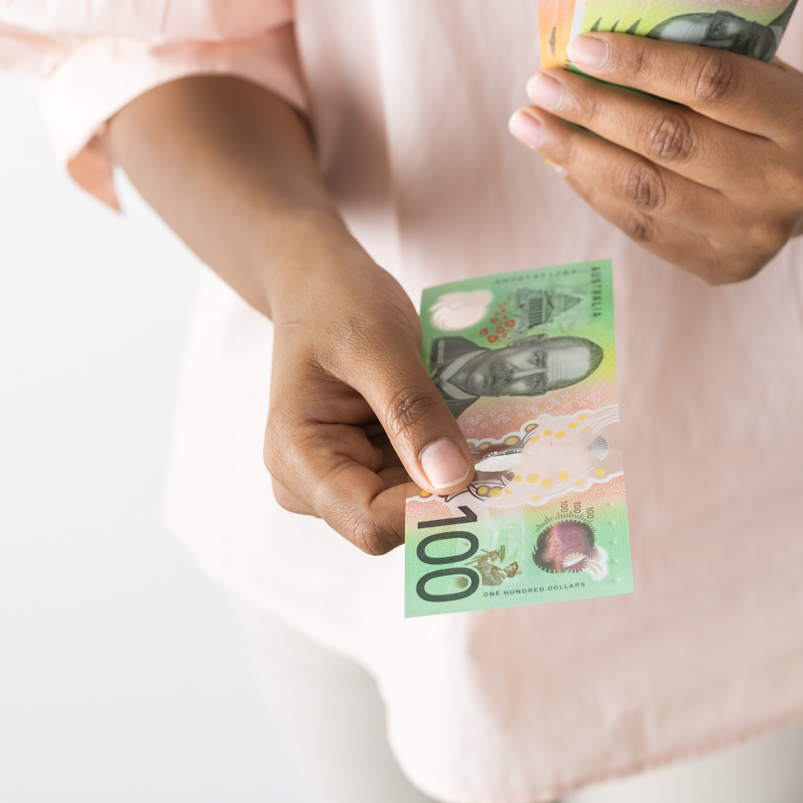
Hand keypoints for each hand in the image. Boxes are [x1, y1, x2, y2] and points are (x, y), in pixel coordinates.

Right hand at [264, 235, 473, 553]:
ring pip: (411, 502)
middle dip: (447, 489)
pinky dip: (445, 454)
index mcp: (297, 460)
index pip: (370, 522)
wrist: (316, 280)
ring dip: (452, 470)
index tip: (489, 475)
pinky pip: (415, 478)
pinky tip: (467, 422)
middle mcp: (311, 484)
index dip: (430, 510)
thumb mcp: (378, 345)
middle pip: (393, 520)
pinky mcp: (365, 465)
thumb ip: (412, 412)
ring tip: (486, 423)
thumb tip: (454, 481)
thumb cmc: (335, 302)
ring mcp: (339, 477)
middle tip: (504, 448)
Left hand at [508, 33, 802, 283]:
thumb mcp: (761, 68)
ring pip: (647, 192)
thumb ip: (700, 54)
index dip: (641, 64)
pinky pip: (642, 228)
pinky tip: (560, 161)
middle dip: (594, 109)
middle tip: (540, 85)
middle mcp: (784, 182)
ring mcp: (754, 233)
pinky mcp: (723, 267)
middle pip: (670, 141)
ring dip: (577, 154)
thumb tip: (595, 46)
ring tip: (531, 124)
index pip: (712, 83)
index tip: (580, 46)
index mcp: (801, 118)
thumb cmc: (766, 108)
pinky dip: (594, 191)